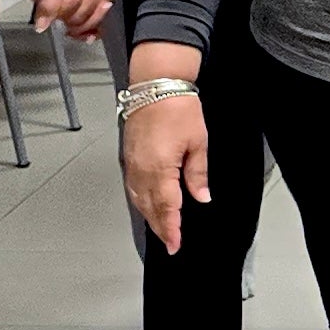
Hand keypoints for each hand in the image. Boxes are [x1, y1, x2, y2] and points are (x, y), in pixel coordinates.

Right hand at [120, 92, 209, 254]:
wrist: (155, 85)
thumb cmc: (179, 109)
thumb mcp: (198, 142)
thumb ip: (197, 173)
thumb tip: (201, 197)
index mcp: (160, 168)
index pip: (166, 207)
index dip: (171, 228)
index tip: (176, 245)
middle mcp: (141, 170)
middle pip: (149, 208)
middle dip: (161, 227)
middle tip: (170, 244)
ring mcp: (131, 164)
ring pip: (138, 200)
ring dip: (150, 217)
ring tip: (162, 230)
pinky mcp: (128, 157)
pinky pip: (132, 187)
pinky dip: (140, 201)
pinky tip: (148, 207)